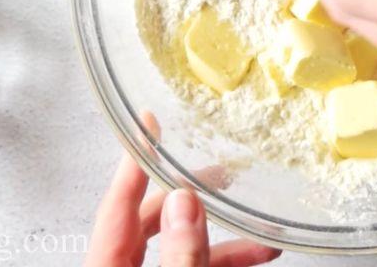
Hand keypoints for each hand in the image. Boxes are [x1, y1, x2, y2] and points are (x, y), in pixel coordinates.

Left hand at [84, 153, 279, 266]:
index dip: (135, 161)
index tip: (148, 123)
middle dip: (191, 198)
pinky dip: (220, 261)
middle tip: (219, 174)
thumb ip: (181, 256)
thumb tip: (184, 203)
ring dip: (220, 239)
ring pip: (179, 250)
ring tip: (258, 230)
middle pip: (151, 223)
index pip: (117, 206)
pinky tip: (254, 255)